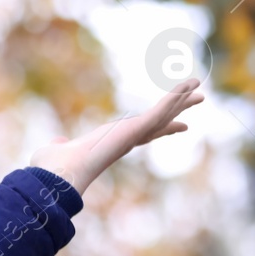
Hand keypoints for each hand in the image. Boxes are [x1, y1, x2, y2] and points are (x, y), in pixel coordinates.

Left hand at [29, 78, 204, 195]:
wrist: (61, 173)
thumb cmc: (55, 168)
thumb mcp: (58, 150)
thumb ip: (60, 146)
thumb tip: (56, 144)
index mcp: (113, 142)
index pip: (142, 133)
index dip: (159, 127)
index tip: (175, 126)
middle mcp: (127, 139)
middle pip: (160, 122)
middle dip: (178, 111)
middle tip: (197, 101)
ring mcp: (134, 133)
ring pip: (165, 112)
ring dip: (182, 99)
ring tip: (199, 89)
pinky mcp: (138, 128)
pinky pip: (163, 107)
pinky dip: (177, 94)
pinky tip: (191, 82)